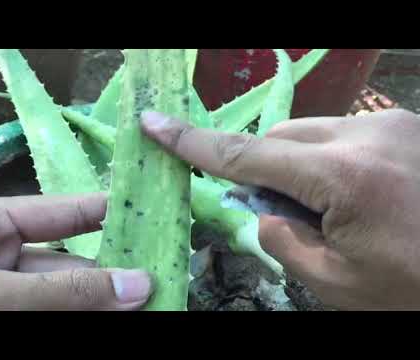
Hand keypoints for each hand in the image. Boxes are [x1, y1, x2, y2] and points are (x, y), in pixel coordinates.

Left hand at [0, 194, 151, 309]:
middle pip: (70, 265)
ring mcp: (0, 298)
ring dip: (104, 305)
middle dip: (113, 277)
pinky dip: (83, 316)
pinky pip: (52, 316)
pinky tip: (111, 315)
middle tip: (160, 284)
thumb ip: (64, 292)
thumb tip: (138, 285)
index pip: (60, 212)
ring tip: (150, 306)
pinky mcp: (3, 318)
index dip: (103, 209)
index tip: (146, 211)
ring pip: (65, 300)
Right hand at [141, 109, 419, 309]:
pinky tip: (356, 194)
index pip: (246, 155)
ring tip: (329, 208)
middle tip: (281, 211)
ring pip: (310, 133)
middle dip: (265, 169)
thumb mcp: (334, 282)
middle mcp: (367, 134)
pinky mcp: (405, 127)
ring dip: (298, 165)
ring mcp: (392, 124)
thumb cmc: (414, 289)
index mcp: (344, 177)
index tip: (155, 124)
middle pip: (279, 137)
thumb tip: (259, 207)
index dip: (193, 143)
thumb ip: (281, 239)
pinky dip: (328, 161)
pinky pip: (342, 135)